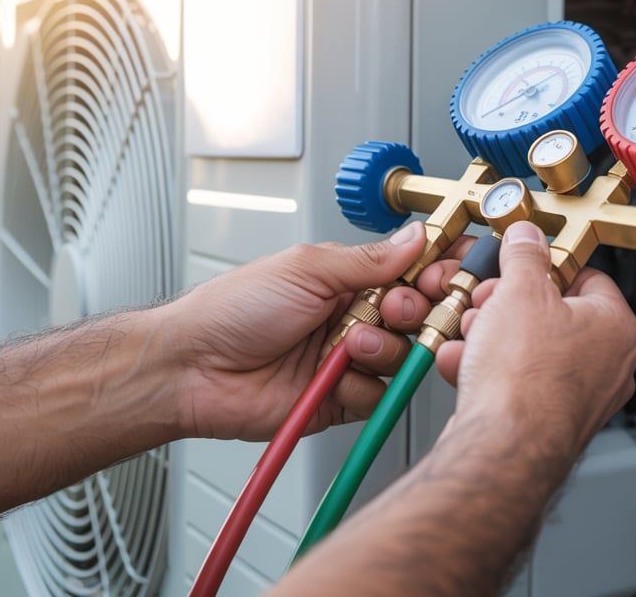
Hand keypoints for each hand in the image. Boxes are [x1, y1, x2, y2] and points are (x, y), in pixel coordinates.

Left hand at [152, 221, 439, 440]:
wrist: (191, 368)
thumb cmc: (232, 309)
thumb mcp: (306, 269)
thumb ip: (368, 259)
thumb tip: (415, 237)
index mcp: (349, 278)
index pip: (412, 270)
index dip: (435, 272)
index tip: (444, 275)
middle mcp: (354, 316)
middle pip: (418, 315)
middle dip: (414, 311)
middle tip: (394, 309)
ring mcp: (349, 359)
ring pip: (403, 357)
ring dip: (383, 349)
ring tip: (349, 344)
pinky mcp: (341, 399)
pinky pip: (378, 396)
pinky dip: (363, 387)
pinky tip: (336, 376)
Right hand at [434, 222, 635, 460]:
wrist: (502, 447)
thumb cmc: (527, 379)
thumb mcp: (520, 290)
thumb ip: (524, 255)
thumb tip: (526, 237)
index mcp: (618, 328)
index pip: (586, 276)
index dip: (544, 268)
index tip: (517, 266)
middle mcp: (609, 366)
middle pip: (551, 314)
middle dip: (507, 305)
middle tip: (485, 301)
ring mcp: (579, 398)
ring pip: (528, 349)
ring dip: (490, 336)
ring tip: (468, 334)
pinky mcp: (546, 422)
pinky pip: (515, 383)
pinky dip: (486, 371)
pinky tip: (460, 364)